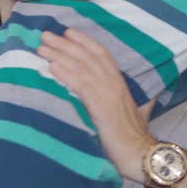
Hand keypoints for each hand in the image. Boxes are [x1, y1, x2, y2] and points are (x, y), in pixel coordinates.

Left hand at [38, 29, 156, 186]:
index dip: (85, 42)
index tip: (68, 32)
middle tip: (46, 35)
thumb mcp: (137, 114)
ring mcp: (108, 95)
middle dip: (66, 44)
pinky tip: (53, 67)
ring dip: (61, 55)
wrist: (140, 155)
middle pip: (88, 57)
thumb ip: (138, 104)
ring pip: (82, 68)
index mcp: (120, 84)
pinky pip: (81, 85)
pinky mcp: (101, 108)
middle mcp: (114, 84)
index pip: (102, 55)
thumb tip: (144, 100)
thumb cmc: (135, 139)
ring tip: (42, 48)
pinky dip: (66, 74)